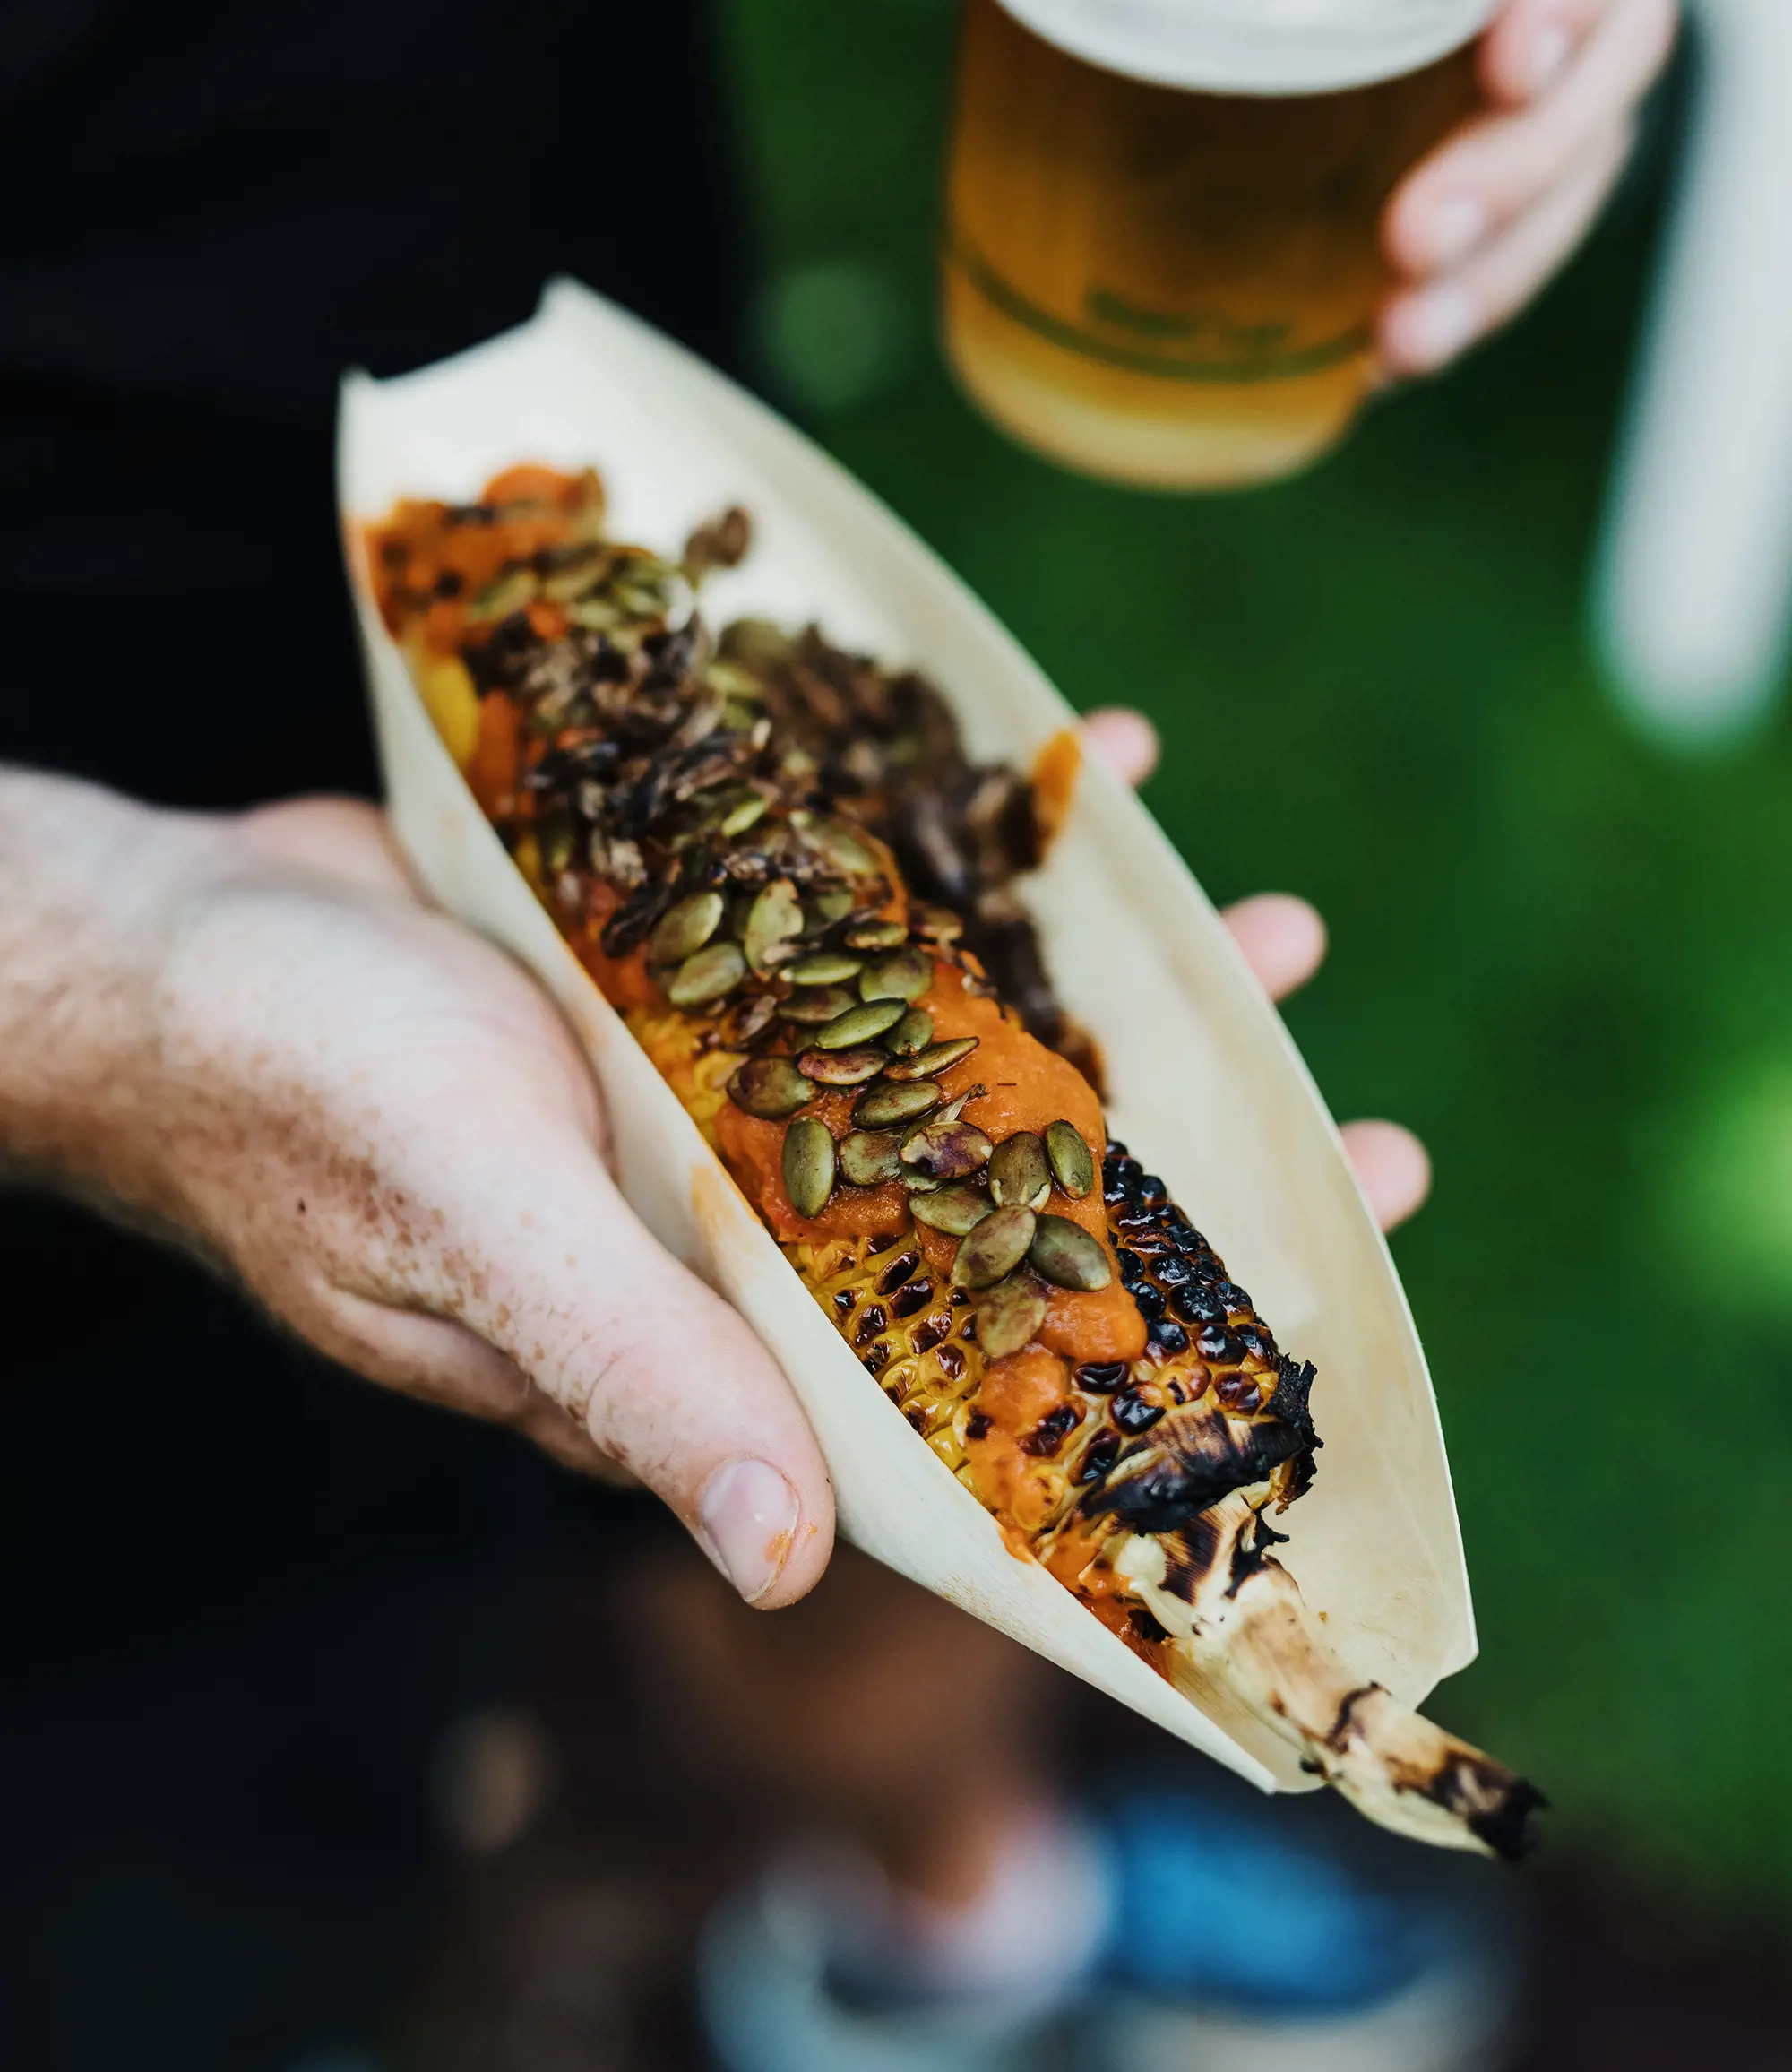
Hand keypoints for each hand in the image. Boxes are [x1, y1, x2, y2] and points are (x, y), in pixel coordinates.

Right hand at [14, 724, 1414, 1621]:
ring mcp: (729, 1079)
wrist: (182, 936)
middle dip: (1184, 1173)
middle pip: (1008, 1209)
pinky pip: (882, 905)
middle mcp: (743, 1217)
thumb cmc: (300, 1097)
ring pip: (970, 1043)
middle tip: (1356, 1124)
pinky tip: (1079, 772)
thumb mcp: (477, 1220)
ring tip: (1270, 933)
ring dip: (1116, 996)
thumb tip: (791, 1568)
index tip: (1304, 1354)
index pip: (959, 1397)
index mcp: (705, 1330)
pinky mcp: (701, 956)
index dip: (1132, 1385)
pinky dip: (978, 847)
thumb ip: (637, 1363)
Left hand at [883, 0, 1675, 379]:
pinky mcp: (1466, 117)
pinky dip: (1458, 293)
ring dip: (1503, 263)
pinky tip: (1373, 362)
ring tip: (1397, 343)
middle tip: (1409, 244)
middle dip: (1525, 165)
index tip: (1509, 56)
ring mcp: (1517, 30)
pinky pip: (1509, 215)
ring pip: (1571, 155)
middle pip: (1606, 50)